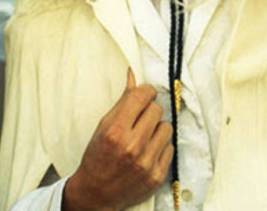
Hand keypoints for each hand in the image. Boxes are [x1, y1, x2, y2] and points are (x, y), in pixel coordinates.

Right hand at [63, 69, 172, 210]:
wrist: (96, 193)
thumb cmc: (97, 157)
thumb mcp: (103, 126)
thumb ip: (122, 101)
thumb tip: (133, 75)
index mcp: (116, 131)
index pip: (142, 96)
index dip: (146, 91)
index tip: (146, 94)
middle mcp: (132, 147)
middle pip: (156, 110)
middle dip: (149, 111)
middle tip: (140, 120)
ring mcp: (146, 163)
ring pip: (166, 127)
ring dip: (156, 129)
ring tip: (144, 137)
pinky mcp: (157, 176)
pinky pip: (170, 148)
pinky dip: (160, 147)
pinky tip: (148, 152)